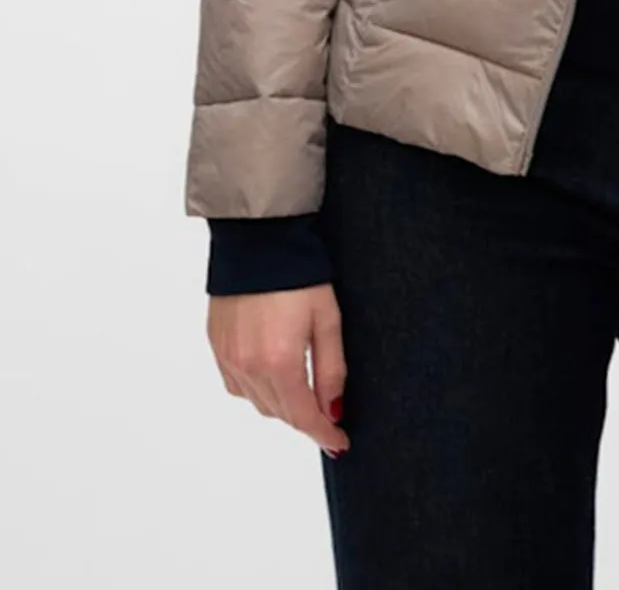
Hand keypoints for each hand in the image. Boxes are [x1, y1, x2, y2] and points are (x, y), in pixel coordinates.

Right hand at [208, 282, 349, 456]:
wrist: (257, 238)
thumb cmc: (298, 271)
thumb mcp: (327, 318)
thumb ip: (331, 369)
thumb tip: (333, 410)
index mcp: (279, 361)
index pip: (303, 416)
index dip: (323, 434)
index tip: (339, 443)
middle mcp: (248, 366)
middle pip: (280, 413)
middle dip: (305, 417)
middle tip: (327, 412)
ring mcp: (228, 357)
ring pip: (258, 402)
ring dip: (281, 404)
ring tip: (302, 389)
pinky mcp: (216, 346)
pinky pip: (237, 385)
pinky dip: (257, 388)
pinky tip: (272, 372)